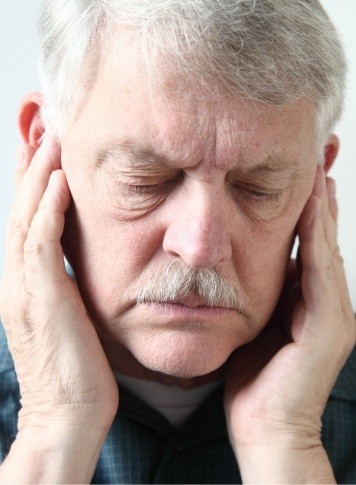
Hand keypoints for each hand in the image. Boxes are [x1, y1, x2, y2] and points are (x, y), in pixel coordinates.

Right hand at [0, 138, 118, 481]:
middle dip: (29, 165)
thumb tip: (78, 266)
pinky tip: (59, 179)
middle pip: (19, 208)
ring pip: (25, 216)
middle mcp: (17, 279)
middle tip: (39, 124)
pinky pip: (40, 241)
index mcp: (25, 284)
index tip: (44, 148)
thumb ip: (67, 288)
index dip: (32, 182)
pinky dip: (47, 207)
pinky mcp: (41, 297)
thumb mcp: (69, 320)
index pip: (26, 220)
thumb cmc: (77, 371)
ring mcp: (24, 287)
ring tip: (48, 136)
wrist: (67, 416)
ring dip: (37, 174)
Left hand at [224, 167, 354, 482]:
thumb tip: (237, 264)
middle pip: (321, 233)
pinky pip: (320, 269)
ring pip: (326, 244)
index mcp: (304, 299)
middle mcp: (325, 300)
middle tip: (321, 147)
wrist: (265, 429)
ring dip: (322, 204)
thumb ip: (254, 295)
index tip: (298, 166)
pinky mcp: (331, 325)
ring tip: (319, 162)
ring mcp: (333, 311)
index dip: (305, 202)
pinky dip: (317, 234)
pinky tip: (313, 204)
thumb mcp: (250, 326)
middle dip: (320, 191)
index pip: (305, 239)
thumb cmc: (252, 381)